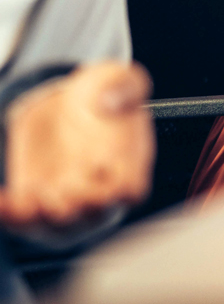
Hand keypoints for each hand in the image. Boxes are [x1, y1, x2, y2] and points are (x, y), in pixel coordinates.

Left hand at [0, 62, 153, 229]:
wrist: (63, 106)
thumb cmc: (98, 95)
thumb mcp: (117, 77)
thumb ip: (124, 86)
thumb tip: (110, 102)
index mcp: (128, 164)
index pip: (131, 190)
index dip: (121, 190)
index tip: (107, 174)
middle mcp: (100, 190)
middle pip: (93, 215)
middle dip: (79, 207)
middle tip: (67, 188)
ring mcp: (65, 200)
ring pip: (55, 226)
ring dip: (42, 218)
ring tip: (31, 198)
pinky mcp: (31, 201)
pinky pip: (18, 218)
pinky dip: (6, 212)